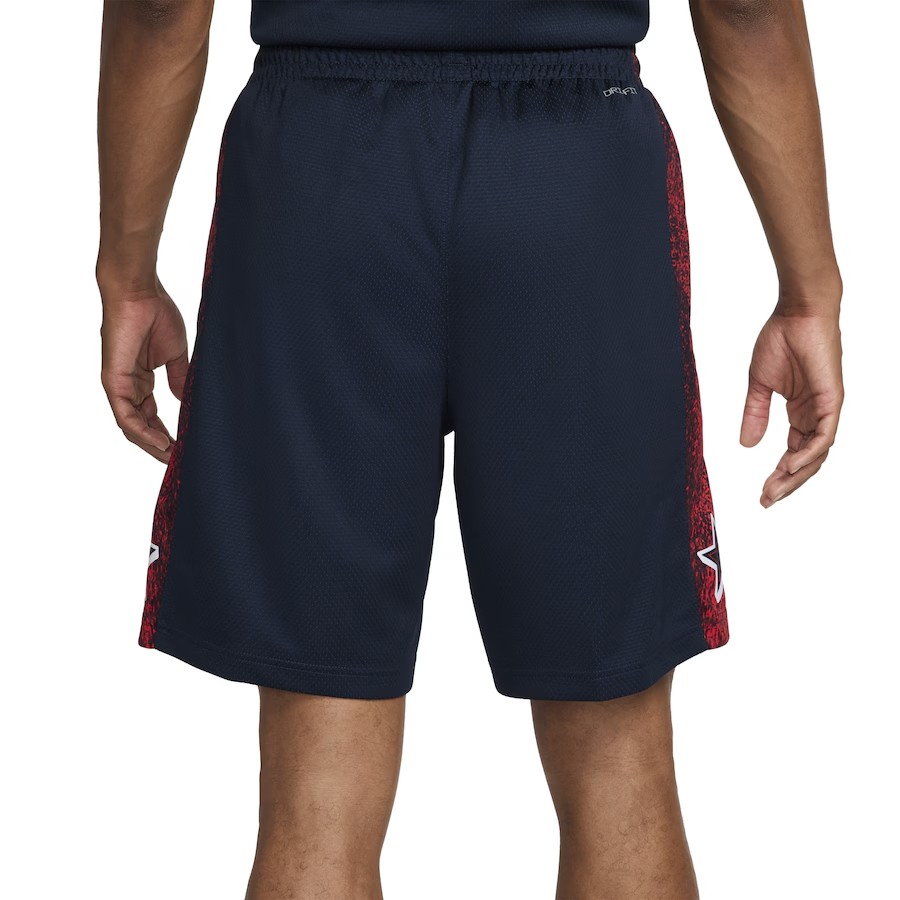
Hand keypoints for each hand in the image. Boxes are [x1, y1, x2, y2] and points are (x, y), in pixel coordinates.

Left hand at [98, 276, 188, 463]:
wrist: (140, 292)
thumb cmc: (156, 314)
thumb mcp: (175, 354)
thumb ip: (179, 379)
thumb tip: (185, 401)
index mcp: (140, 379)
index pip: (151, 415)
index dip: (166, 433)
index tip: (185, 447)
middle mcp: (127, 386)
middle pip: (141, 426)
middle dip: (159, 445)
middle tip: (180, 461)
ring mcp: (119, 385)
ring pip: (132, 426)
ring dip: (151, 445)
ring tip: (172, 458)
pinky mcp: (115, 381)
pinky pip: (127, 416)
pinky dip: (143, 432)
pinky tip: (161, 442)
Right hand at [740, 309, 842, 507]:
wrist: (797, 314)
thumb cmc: (781, 340)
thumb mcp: (759, 385)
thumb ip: (754, 415)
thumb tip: (746, 444)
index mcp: (801, 411)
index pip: (793, 452)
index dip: (779, 475)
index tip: (762, 493)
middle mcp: (816, 414)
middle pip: (806, 460)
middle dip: (786, 483)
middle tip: (766, 500)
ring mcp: (826, 409)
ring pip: (817, 454)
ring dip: (796, 475)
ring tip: (774, 490)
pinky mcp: (831, 400)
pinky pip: (824, 436)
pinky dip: (808, 454)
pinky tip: (790, 467)